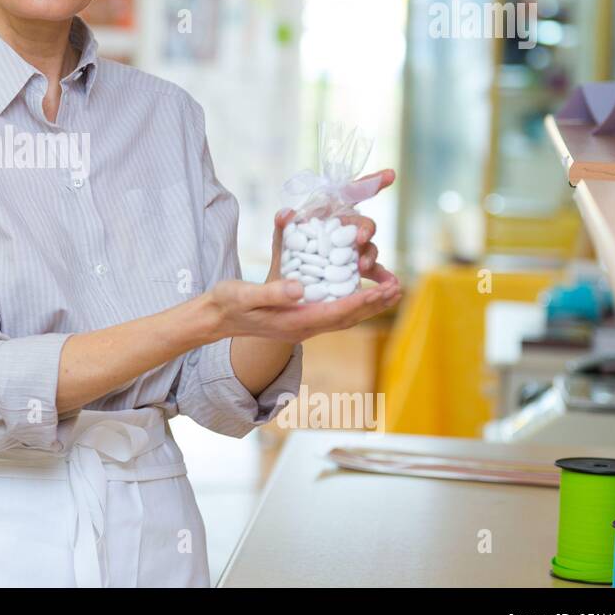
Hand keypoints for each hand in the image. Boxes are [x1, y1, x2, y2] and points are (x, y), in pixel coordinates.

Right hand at [204, 274, 400, 341]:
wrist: (216, 318)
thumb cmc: (228, 303)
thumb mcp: (245, 294)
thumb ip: (273, 292)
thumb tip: (300, 288)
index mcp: (294, 322)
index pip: (336, 312)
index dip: (361, 301)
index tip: (382, 290)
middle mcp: (303, 327)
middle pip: (347, 318)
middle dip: (374, 304)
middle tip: (398, 287)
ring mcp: (303, 326)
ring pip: (344, 317)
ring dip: (369, 305)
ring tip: (390, 291)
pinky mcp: (300, 319)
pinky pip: (335, 313)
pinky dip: (353, 303)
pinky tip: (362, 293)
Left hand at [268, 168, 399, 285]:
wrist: (287, 289)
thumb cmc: (286, 258)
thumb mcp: (282, 243)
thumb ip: (283, 227)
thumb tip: (285, 213)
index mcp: (330, 216)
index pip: (351, 195)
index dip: (371, 183)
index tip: (390, 174)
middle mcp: (345, 231)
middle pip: (364, 224)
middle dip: (366, 229)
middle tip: (360, 238)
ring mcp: (352, 252)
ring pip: (369, 248)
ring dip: (370, 255)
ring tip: (362, 266)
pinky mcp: (355, 271)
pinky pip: (374, 272)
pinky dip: (384, 275)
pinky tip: (390, 281)